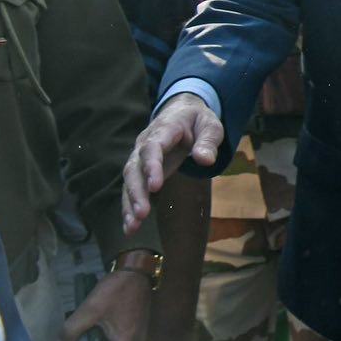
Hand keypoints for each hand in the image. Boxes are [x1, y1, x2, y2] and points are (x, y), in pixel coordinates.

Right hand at [122, 92, 225, 231]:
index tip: (155, 186)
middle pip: (134, 167)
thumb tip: (204, 160)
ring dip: (129, 203)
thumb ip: (208, 141)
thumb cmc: (198, 120)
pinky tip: (130, 227)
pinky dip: (129, 207)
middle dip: (136, 191)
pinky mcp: (141, 170)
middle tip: (141, 214)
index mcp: (163, 130)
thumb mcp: (211, 126)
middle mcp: (145, 144)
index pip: (152, 148)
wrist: (182, 112)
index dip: (151, 166)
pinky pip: (132, 188)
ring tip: (132, 227)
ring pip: (129, 180)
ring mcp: (140, 157)